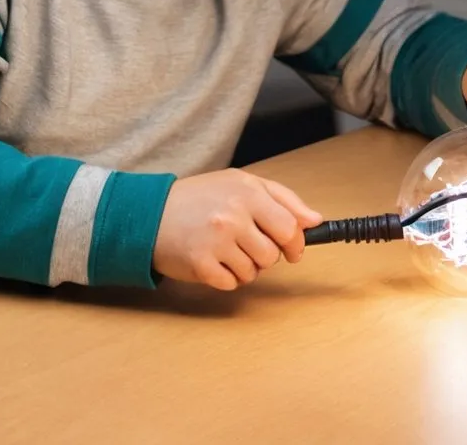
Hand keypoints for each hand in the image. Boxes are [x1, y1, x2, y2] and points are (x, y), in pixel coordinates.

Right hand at [153, 169, 321, 289]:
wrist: (151, 213)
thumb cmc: (201, 197)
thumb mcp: (242, 183)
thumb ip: (283, 199)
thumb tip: (314, 220)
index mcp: (248, 193)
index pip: (290, 227)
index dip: (295, 243)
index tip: (293, 249)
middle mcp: (233, 216)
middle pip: (273, 254)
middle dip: (267, 254)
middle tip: (248, 243)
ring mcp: (216, 242)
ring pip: (254, 272)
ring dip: (246, 266)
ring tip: (226, 248)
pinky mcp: (201, 265)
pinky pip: (232, 284)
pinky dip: (226, 277)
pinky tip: (213, 259)